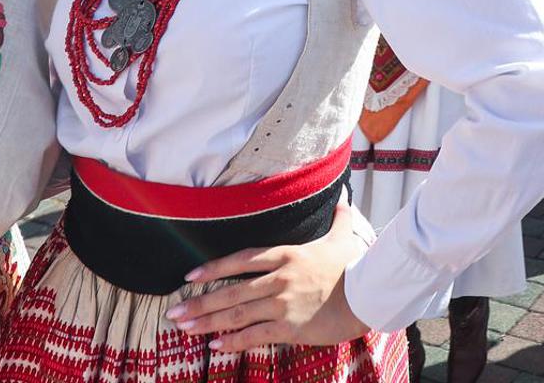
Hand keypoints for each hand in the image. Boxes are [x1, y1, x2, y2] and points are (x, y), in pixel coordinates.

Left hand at [166, 202, 369, 352]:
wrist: (369, 294)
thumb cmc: (355, 267)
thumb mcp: (343, 238)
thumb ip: (339, 219)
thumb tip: (344, 199)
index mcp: (286, 255)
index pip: (240, 259)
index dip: (212, 268)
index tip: (189, 276)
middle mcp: (278, 278)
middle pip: (230, 291)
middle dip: (199, 302)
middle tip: (174, 311)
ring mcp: (282, 303)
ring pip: (236, 313)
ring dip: (207, 322)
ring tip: (184, 329)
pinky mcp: (289, 327)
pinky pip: (254, 335)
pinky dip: (233, 341)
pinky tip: (216, 346)